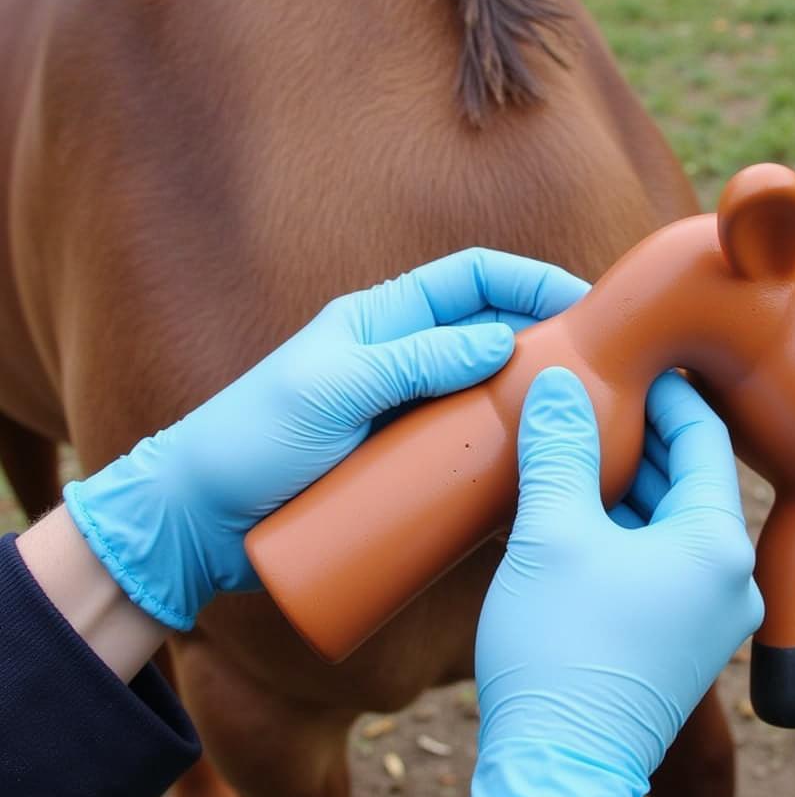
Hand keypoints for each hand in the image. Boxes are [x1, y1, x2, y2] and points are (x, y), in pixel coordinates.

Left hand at [63, 249, 588, 630]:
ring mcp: (405, 414)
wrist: (200, 520)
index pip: (471, 276)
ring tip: (571, 423)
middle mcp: (401, 360)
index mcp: (381, 320)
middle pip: (489, 332)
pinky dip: (500, 452)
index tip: (581, 304)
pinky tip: (526, 474)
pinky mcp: (403, 465)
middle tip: (592, 370)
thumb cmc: (249, 441)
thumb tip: (499, 340)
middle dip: (543, 339)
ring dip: (526, 400)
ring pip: (484, 394)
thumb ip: (409, 360)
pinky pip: (465, 449)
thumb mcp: (330, 389)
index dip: (528, 280)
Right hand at [449, 367, 763, 796]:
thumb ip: (559, 449)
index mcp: (718, 544)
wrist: (555, 772)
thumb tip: (555, 384)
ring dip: (624, 481)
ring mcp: (707, 614)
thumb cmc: (559, 650)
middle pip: (687, 477)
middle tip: (592, 391)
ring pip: (668, 519)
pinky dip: (621, 525)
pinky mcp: (677, 639)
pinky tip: (575, 504)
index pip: (703, 436)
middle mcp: (730, 578)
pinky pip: (656, 558)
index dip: (665, 388)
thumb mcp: (553, 533)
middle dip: (638, 433)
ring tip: (575, 442)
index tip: (631, 353)